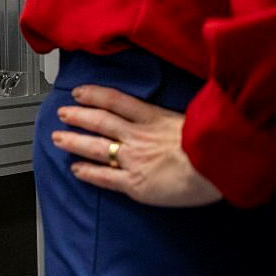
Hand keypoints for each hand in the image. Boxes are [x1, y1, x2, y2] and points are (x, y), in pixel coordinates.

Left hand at [49, 85, 222, 207]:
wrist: (217, 163)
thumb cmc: (214, 143)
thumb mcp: (194, 118)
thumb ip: (175, 117)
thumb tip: (173, 117)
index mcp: (154, 117)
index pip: (116, 100)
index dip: (95, 95)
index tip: (80, 92)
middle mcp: (138, 135)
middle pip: (100, 121)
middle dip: (78, 116)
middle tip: (62, 113)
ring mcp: (133, 158)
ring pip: (96, 147)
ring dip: (75, 141)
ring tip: (58, 138)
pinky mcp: (135, 182)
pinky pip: (105, 177)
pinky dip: (88, 172)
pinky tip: (76, 169)